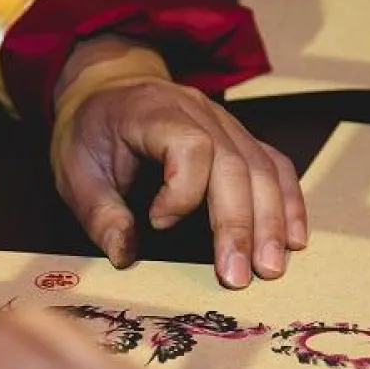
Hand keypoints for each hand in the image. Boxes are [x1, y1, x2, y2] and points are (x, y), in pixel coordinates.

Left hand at [52, 35, 307, 288]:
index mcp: (152, 111)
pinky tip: (294, 239)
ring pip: (263, 168)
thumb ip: (99, 214)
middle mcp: (197, 111)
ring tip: (272, 267)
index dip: (183, 191)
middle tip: (240, 276)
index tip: (158, 223)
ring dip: (271, 221)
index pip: (191, 145)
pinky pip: (275, 165)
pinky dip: (288, 202)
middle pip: (236, 164)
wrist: (106, 92)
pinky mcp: (240, 138)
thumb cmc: (90, 135)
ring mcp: (225, 123)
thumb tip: (125, 255)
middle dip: (240, 224)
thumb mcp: (74, 172)